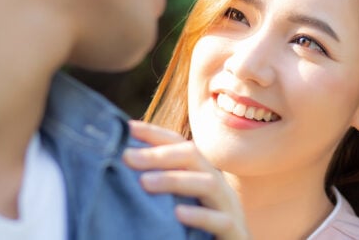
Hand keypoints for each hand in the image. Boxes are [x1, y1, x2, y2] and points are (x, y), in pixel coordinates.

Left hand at [124, 120, 250, 239]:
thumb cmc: (201, 231)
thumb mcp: (182, 203)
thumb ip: (163, 188)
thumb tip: (124, 168)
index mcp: (203, 175)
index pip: (180, 145)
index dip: (156, 134)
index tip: (128, 128)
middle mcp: (217, 185)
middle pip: (193, 157)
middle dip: (160, 154)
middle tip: (127, 157)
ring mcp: (228, 207)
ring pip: (208, 183)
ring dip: (175, 180)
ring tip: (144, 182)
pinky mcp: (234, 231)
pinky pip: (220, 220)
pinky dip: (199, 215)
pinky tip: (178, 214)